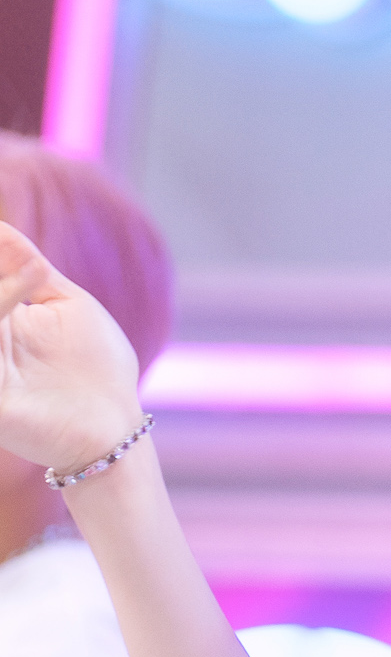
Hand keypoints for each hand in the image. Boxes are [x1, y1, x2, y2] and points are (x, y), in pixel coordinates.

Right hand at [0, 222, 140, 476]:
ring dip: (2, 297)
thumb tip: (1, 228)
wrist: (115, 428)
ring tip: (22, 288)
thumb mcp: (67, 305)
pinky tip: (11, 312)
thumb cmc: (99, 369)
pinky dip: (2, 314)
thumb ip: (30, 268)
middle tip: (21, 282)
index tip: (0, 236)